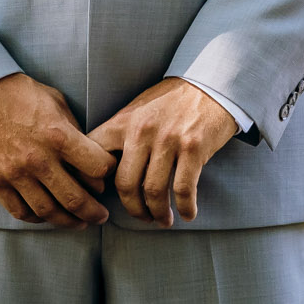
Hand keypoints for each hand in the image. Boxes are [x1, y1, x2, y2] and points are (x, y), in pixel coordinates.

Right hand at [0, 73, 113, 228]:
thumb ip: (73, 129)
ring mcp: (14, 174)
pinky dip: (37, 218)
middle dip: (93, 211)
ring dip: (68, 221)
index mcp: (57, 135)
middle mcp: (38, 159)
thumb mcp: (54, 100)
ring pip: (48, 211)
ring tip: (79, 222)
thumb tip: (88, 154)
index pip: (96, 167)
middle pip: (75, 199)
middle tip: (101, 216)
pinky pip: (21, 211)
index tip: (106, 174)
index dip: (107, 172)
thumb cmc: (16, 94)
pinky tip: (47, 215)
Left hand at [89, 77, 237, 227]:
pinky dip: (185, 208)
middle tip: (142, 216)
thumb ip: (120, 134)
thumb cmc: (171, 101)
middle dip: (133, 209)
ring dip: (159, 213)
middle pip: (125, 184)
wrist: (209, 83)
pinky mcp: (193, 148)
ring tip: (163, 220)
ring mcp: (168, 140)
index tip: (104, 196)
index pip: (96, 156)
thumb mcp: (138, 109)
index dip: (94, 181)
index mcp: (123, 121)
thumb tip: (104, 168)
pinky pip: (183, 189)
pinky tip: (187, 213)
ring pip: (154, 191)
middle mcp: (142, 131)